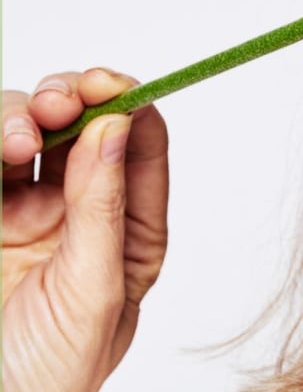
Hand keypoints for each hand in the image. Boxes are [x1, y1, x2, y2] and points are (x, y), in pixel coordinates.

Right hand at [2, 68, 168, 391]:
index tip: (112, 85)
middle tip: (61, 100)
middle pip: (87, 126)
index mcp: (133, 228)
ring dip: (27, 114)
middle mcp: (86, 208)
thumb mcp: (94, 290)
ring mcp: (32, 207)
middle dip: (75, 99)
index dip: (131, 106)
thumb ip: (103, 208)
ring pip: (34, 130)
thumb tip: (115, 128)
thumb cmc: (55, 371)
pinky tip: (3, 150)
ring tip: (20, 138)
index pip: (143, 148)